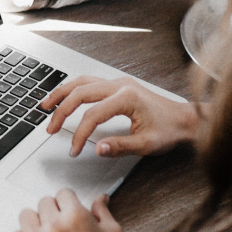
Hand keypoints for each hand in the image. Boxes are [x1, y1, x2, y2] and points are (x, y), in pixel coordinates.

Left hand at [13, 190, 138, 231]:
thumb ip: (102, 211)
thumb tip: (100, 198)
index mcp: (75, 216)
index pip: (62, 193)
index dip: (69, 201)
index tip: (70, 209)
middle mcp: (54, 227)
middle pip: (44, 202)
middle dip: (54, 210)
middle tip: (61, 222)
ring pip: (26, 216)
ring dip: (36, 220)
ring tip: (46, 230)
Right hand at [42, 75, 201, 157]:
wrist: (185, 119)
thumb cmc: (170, 130)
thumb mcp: (147, 144)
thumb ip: (120, 146)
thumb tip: (98, 148)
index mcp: (127, 98)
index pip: (92, 115)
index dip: (79, 134)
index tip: (74, 149)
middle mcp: (120, 85)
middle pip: (80, 92)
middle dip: (61, 111)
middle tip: (50, 128)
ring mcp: (118, 83)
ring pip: (82, 82)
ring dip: (62, 93)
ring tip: (46, 106)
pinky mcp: (118, 85)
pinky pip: (89, 82)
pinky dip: (73, 89)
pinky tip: (64, 97)